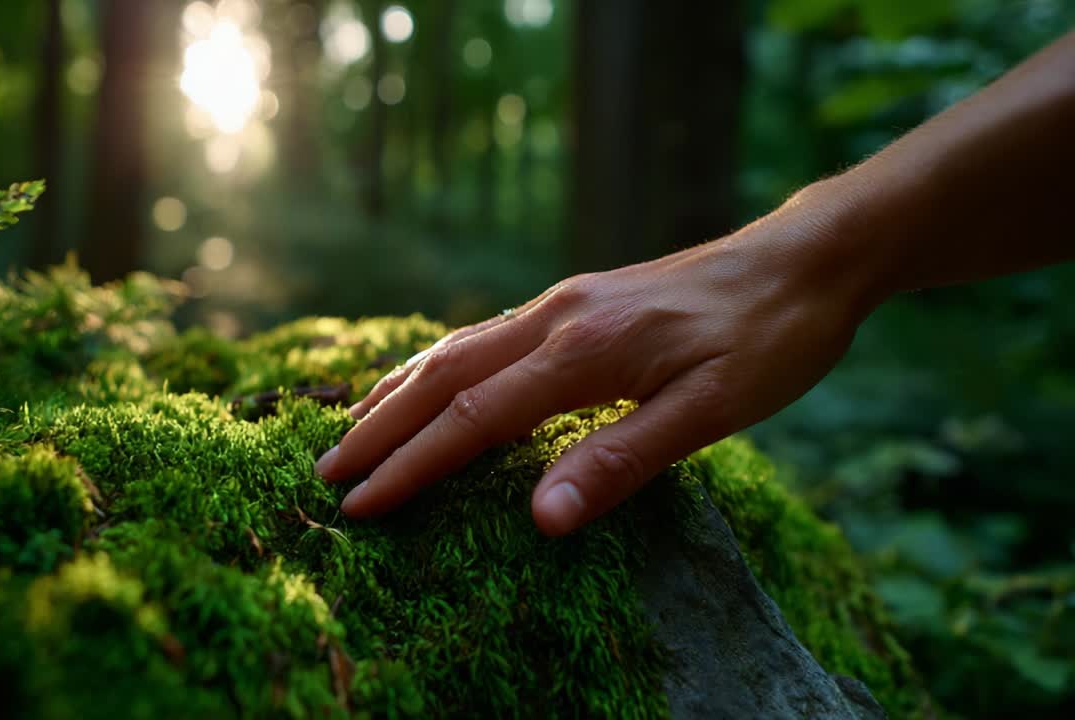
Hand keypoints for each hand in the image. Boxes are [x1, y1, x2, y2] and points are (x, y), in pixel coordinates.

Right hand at [316, 197, 881, 534]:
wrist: (804, 259)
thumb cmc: (770, 341)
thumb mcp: (713, 411)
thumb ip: (622, 461)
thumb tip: (541, 519)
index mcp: (583, 352)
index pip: (472, 420)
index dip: (411, 466)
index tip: (360, 505)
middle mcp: (556, 318)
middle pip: (443, 377)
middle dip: (380, 428)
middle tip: (326, 471)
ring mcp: (563, 303)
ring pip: (456, 348)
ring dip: (398, 390)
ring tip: (352, 425)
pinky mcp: (577, 301)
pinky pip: (485, 335)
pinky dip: (438, 365)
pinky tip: (431, 380)